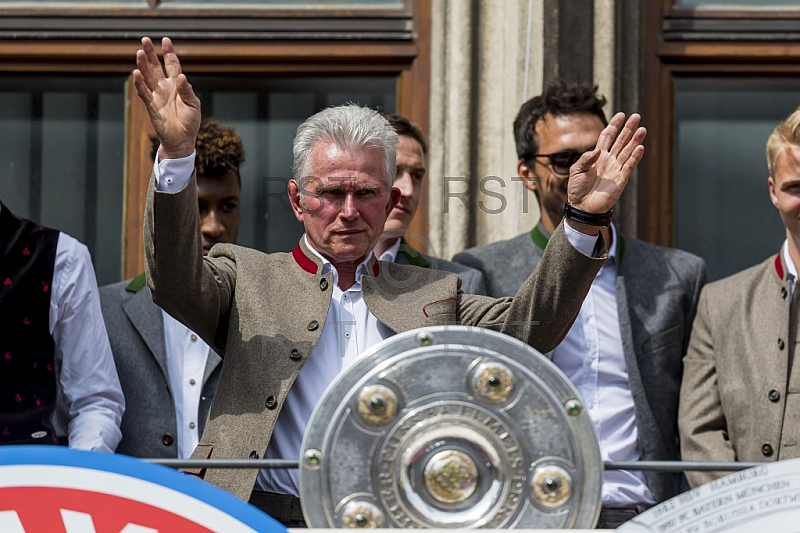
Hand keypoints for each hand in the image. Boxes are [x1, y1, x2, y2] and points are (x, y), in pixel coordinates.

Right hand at [133, 37, 200, 159]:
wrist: (183, 139)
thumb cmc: (190, 122)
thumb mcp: (193, 104)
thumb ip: (186, 90)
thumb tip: (180, 76)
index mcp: (177, 85)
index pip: (172, 65)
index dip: (168, 53)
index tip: (165, 40)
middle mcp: (165, 88)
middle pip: (156, 67)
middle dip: (151, 54)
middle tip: (145, 40)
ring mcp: (157, 96)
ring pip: (148, 77)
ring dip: (143, 65)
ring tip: (139, 52)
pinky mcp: (151, 106)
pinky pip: (144, 93)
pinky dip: (139, 83)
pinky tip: (136, 73)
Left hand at [567, 112, 645, 214]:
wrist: (582, 206)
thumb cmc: (577, 188)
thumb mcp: (576, 169)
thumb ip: (586, 158)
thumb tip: (598, 150)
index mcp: (597, 156)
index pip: (607, 137)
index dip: (614, 126)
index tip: (621, 115)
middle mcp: (608, 160)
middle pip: (621, 141)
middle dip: (628, 129)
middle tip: (636, 116)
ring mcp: (616, 169)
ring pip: (628, 151)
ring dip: (635, 141)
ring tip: (642, 129)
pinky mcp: (621, 180)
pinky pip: (629, 166)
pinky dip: (635, 157)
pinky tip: (640, 147)